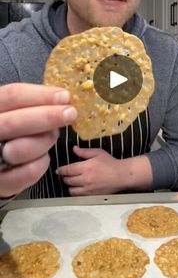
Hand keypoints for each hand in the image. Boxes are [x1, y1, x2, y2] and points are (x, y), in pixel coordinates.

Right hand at [0, 83, 76, 197]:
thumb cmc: (12, 131)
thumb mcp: (16, 111)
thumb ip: (32, 104)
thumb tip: (62, 98)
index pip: (11, 96)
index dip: (39, 95)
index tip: (65, 96)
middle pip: (13, 123)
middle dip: (46, 117)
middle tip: (71, 113)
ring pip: (21, 150)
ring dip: (45, 141)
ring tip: (53, 135)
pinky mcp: (1, 182)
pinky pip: (29, 172)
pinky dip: (42, 162)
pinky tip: (44, 155)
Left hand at [57, 147, 152, 195]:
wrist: (121, 175)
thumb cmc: (110, 162)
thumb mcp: (98, 153)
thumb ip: (84, 152)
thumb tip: (73, 148)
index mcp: (85, 167)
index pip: (68, 170)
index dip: (61, 170)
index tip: (58, 170)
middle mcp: (85, 179)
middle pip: (68, 180)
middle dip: (65, 177)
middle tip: (65, 175)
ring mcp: (88, 189)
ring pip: (71, 190)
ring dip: (69, 185)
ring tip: (71, 182)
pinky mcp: (92, 195)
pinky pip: (79, 196)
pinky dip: (76, 192)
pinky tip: (78, 188)